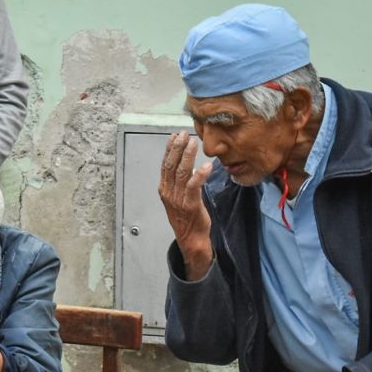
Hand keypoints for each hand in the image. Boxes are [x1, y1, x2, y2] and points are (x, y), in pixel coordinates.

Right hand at [158, 131, 213, 280]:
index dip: (169, 149)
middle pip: (171, 165)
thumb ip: (180, 182)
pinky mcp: (190, 204)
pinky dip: (199, 175)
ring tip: (193, 143)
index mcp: (164, 189)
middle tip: (184, 134)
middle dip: (177, 148)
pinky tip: (206, 165)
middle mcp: (168, 193)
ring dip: (187, 156)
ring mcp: (178, 199)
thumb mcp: (178, 197)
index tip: (175, 136)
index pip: (165, 165)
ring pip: (181, 173)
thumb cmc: (187, 217)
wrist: (191, 238)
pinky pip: (193, 186)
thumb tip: (186, 164)